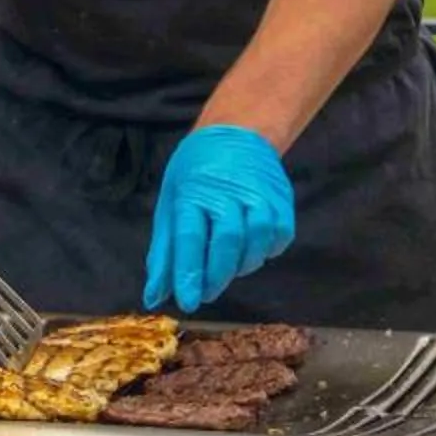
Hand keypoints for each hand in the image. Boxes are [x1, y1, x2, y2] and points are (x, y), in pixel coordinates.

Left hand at [143, 125, 295, 314]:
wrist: (238, 133)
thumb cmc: (196, 172)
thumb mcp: (171, 203)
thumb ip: (165, 252)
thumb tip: (153, 297)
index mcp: (193, 191)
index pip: (190, 237)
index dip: (189, 273)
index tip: (187, 302)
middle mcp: (230, 191)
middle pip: (227, 242)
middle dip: (216, 276)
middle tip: (206, 292)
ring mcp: (260, 195)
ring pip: (256, 243)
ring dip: (241, 266)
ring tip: (228, 268)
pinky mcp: (282, 201)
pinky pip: (279, 238)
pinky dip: (266, 252)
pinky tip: (251, 250)